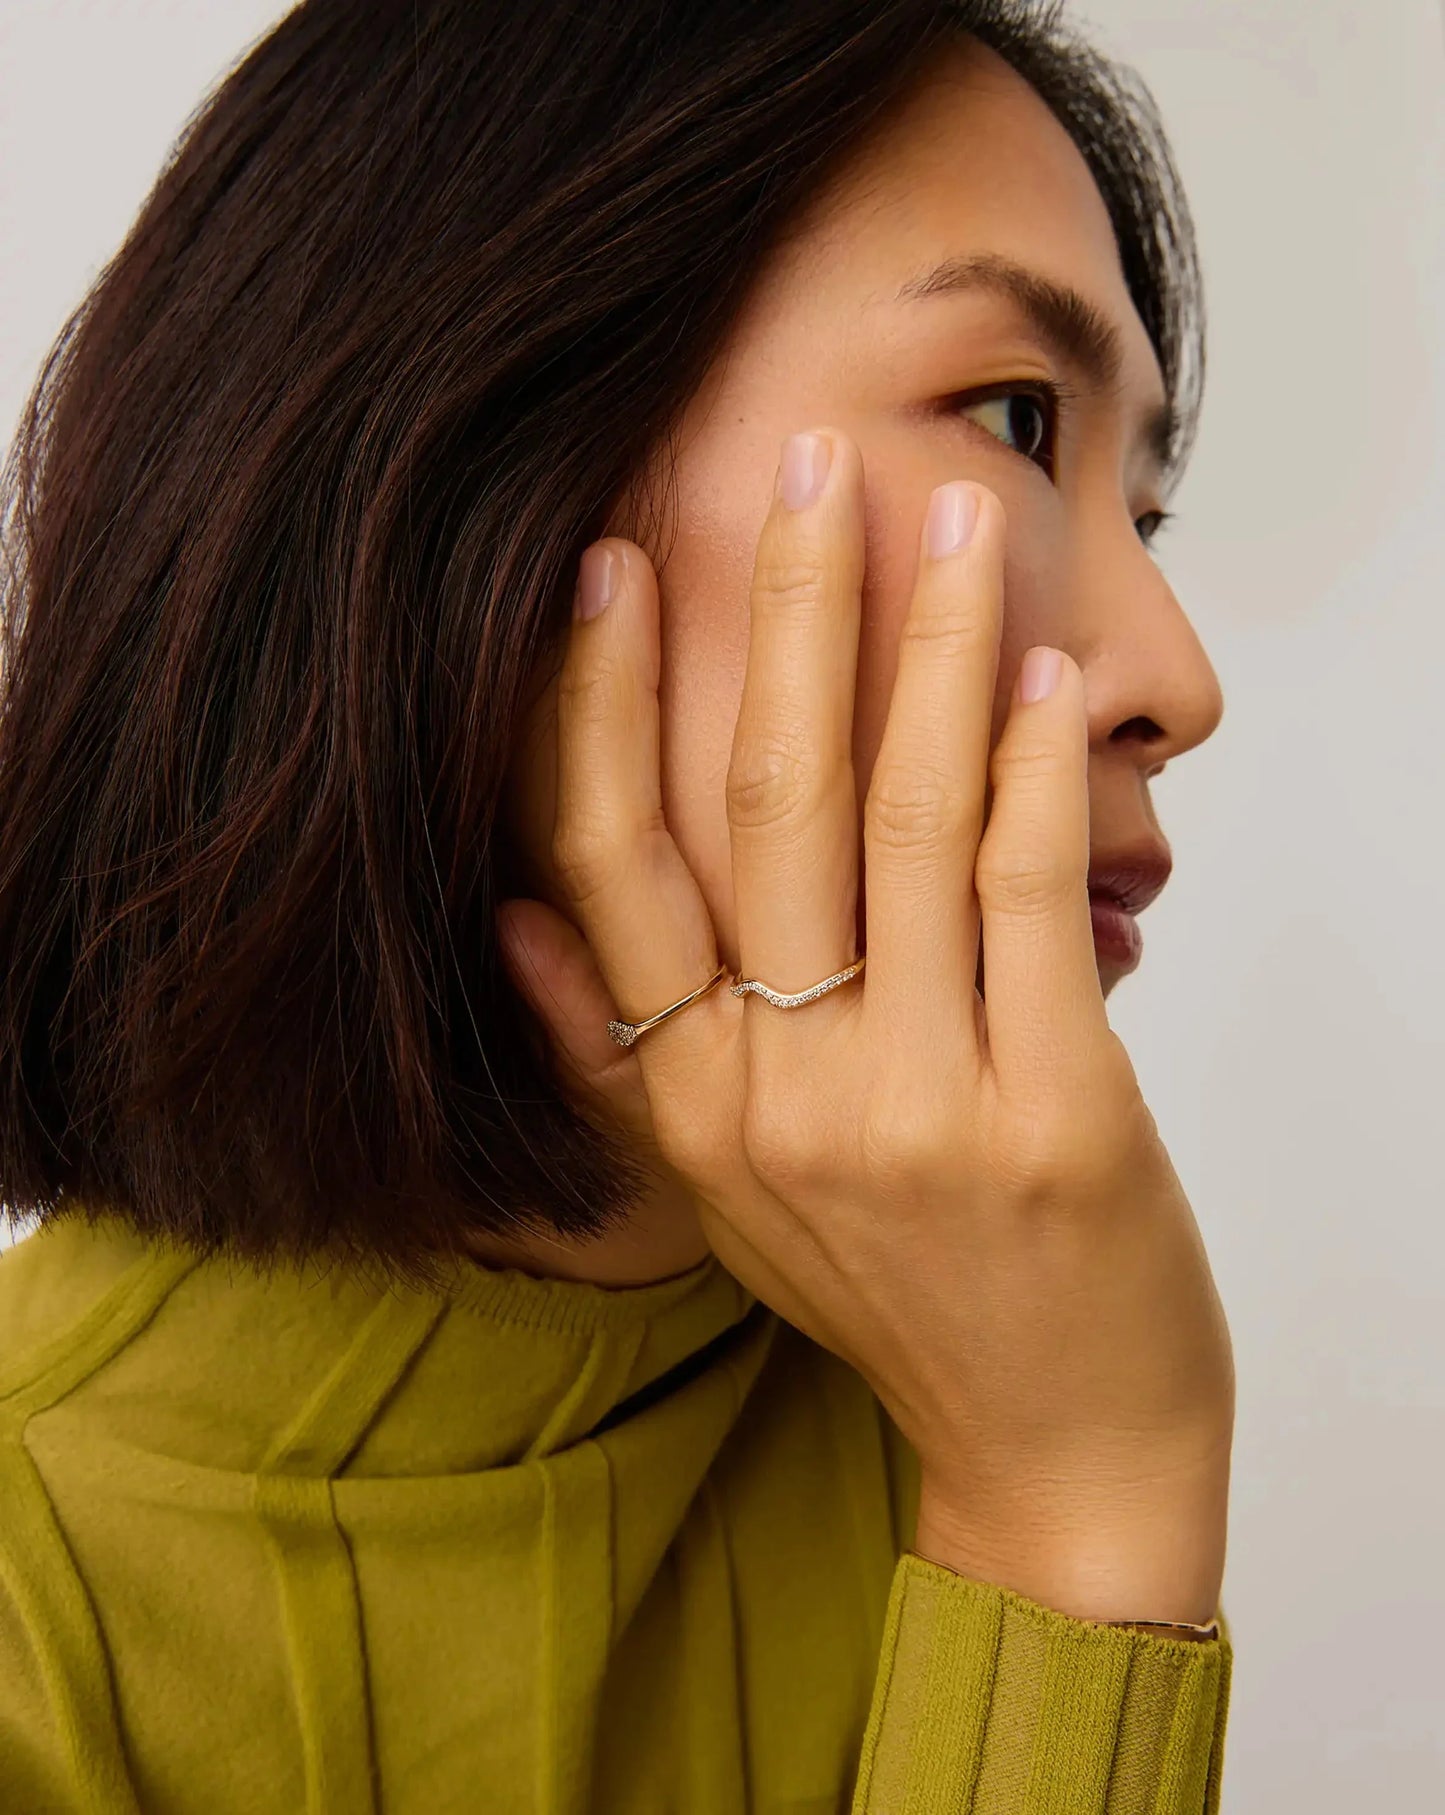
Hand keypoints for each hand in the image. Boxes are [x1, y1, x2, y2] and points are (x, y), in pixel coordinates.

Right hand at [496, 427, 1234, 1611]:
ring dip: (930, 649)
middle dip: (785, 610)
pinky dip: (1032, 770)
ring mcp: (913, 1113)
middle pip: (763, 805)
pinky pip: (1028, 901)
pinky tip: (1039, 673)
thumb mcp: (719, 1198)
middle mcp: (779, 1100)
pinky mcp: (1052, 1124)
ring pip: (907, 825)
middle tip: (806, 458)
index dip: (600, 701)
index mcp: (692, 1104)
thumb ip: (614, 1059)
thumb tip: (510, 918)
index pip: (612, 862)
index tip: (609, 563)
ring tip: (951, 521)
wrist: (1052, 1455)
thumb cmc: (897, 1298)